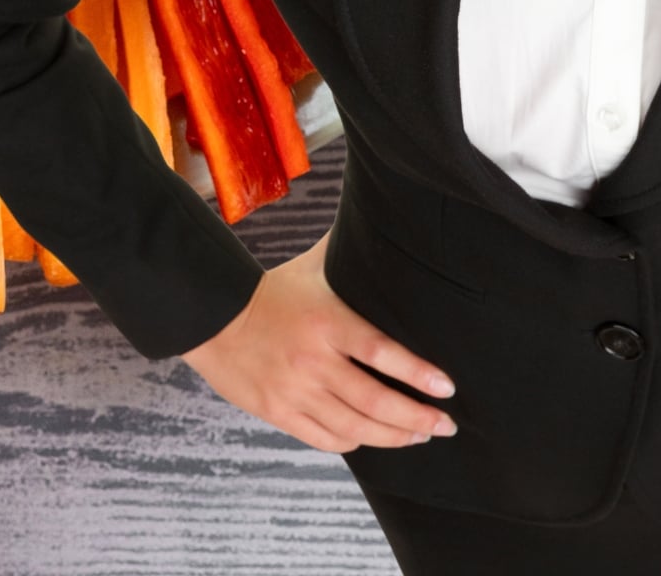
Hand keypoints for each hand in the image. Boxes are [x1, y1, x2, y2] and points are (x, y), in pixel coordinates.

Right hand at [180, 231, 458, 452]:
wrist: (214, 316)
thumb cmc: (271, 290)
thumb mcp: (312, 266)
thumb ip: (347, 250)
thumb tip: (379, 219)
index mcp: (327, 322)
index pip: (382, 353)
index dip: (418, 374)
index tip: (446, 388)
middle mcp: (314, 361)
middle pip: (376, 400)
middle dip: (417, 418)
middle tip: (445, 425)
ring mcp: (296, 391)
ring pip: (356, 427)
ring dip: (394, 436)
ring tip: (419, 435)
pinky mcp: (280, 413)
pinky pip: (326, 439)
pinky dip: (355, 441)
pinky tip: (372, 437)